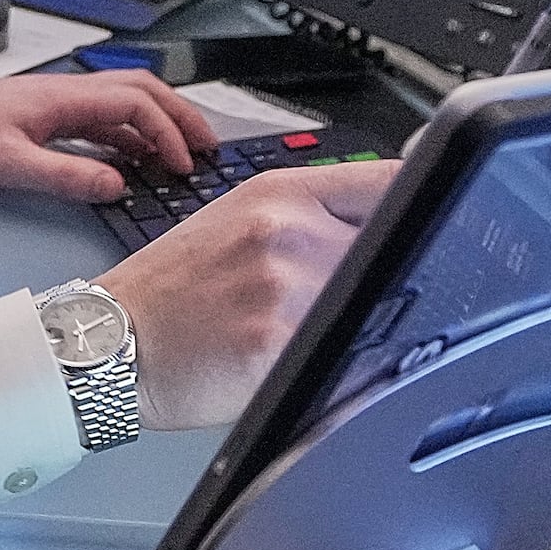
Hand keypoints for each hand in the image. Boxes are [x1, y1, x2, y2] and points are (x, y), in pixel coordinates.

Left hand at [0, 68, 216, 200]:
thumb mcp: (10, 164)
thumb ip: (65, 176)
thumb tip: (117, 186)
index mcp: (65, 98)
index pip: (135, 103)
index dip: (167, 131)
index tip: (183, 164)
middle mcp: (69, 93)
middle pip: (142, 91)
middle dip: (179, 116)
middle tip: (207, 147)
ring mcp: (61, 103)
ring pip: (126, 102)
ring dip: (158, 122)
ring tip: (182, 153)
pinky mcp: (50, 116)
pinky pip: (104, 119)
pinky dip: (130, 134)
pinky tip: (135, 160)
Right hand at [98, 159, 395, 429]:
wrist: (111, 342)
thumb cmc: (170, 288)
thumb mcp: (234, 221)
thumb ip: (308, 215)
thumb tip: (382, 227)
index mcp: (278, 194)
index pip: (387, 183)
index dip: (421, 205)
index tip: (439, 220)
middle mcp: (287, 232)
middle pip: (392, 251)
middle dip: (383, 279)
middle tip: (353, 301)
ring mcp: (287, 288)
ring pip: (376, 308)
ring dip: (364, 327)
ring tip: (317, 337)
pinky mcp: (282, 345)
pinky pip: (349, 356)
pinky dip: (345, 365)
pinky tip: (310, 367)